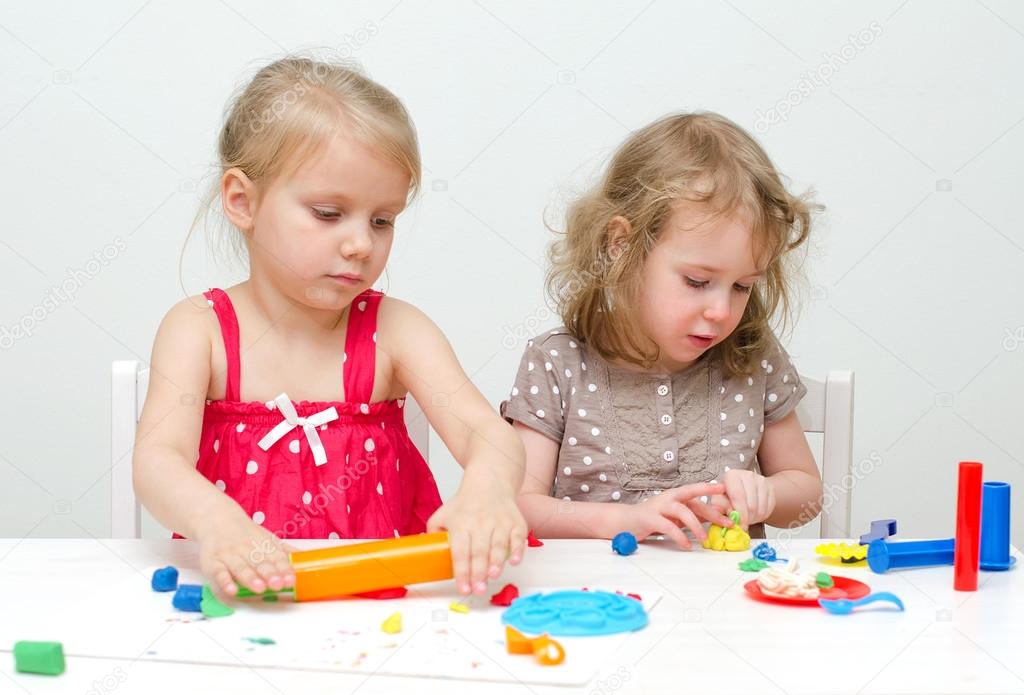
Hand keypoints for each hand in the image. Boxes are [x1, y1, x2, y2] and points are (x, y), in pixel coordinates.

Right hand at [195, 508, 296, 597]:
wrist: (216, 517)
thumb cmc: (246, 534)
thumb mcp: (267, 539)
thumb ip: (285, 552)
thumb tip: (307, 559)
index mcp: (263, 545)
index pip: (276, 558)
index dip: (284, 569)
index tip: (291, 580)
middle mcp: (247, 549)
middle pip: (260, 563)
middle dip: (270, 574)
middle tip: (278, 584)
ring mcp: (230, 555)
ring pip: (241, 568)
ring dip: (250, 578)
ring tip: (260, 588)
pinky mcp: (212, 561)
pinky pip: (219, 572)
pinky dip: (225, 581)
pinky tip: (231, 590)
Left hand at [427, 465, 527, 595]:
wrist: (490, 481)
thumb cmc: (465, 504)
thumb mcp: (443, 514)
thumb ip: (434, 533)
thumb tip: (426, 553)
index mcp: (461, 524)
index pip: (460, 551)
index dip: (461, 571)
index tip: (463, 588)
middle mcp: (481, 523)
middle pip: (479, 551)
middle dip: (479, 573)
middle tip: (478, 590)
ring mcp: (500, 522)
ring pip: (499, 545)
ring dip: (497, 563)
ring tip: (493, 577)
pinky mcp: (516, 522)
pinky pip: (518, 537)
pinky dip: (518, 550)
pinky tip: (515, 561)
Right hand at [617, 482, 731, 548]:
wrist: (624, 521)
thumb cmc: (652, 519)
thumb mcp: (674, 516)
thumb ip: (692, 515)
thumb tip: (716, 517)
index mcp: (675, 495)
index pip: (695, 491)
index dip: (710, 490)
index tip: (724, 490)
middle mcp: (668, 497)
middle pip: (692, 499)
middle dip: (711, 511)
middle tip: (726, 522)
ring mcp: (658, 507)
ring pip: (682, 511)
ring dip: (696, 526)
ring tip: (704, 539)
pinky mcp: (650, 518)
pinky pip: (668, 527)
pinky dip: (679, 536)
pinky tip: (686, 545)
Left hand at [713, 469, 775, 528]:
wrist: (743, 488)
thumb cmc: (728, 494)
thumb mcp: (718, 499)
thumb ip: (719, 507)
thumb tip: (723, 516)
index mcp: (732, 476)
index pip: (738, 496)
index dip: (740, 514)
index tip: (739, 524)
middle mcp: (747, 475)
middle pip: (751, 505)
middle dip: (747, 519)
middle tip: (742, 524)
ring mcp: (761, 481)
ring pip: (761, 508)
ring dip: (754, 518)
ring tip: (747, 518)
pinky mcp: (770, 487)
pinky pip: (769, 508)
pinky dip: (762, 516)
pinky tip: (754, 515)